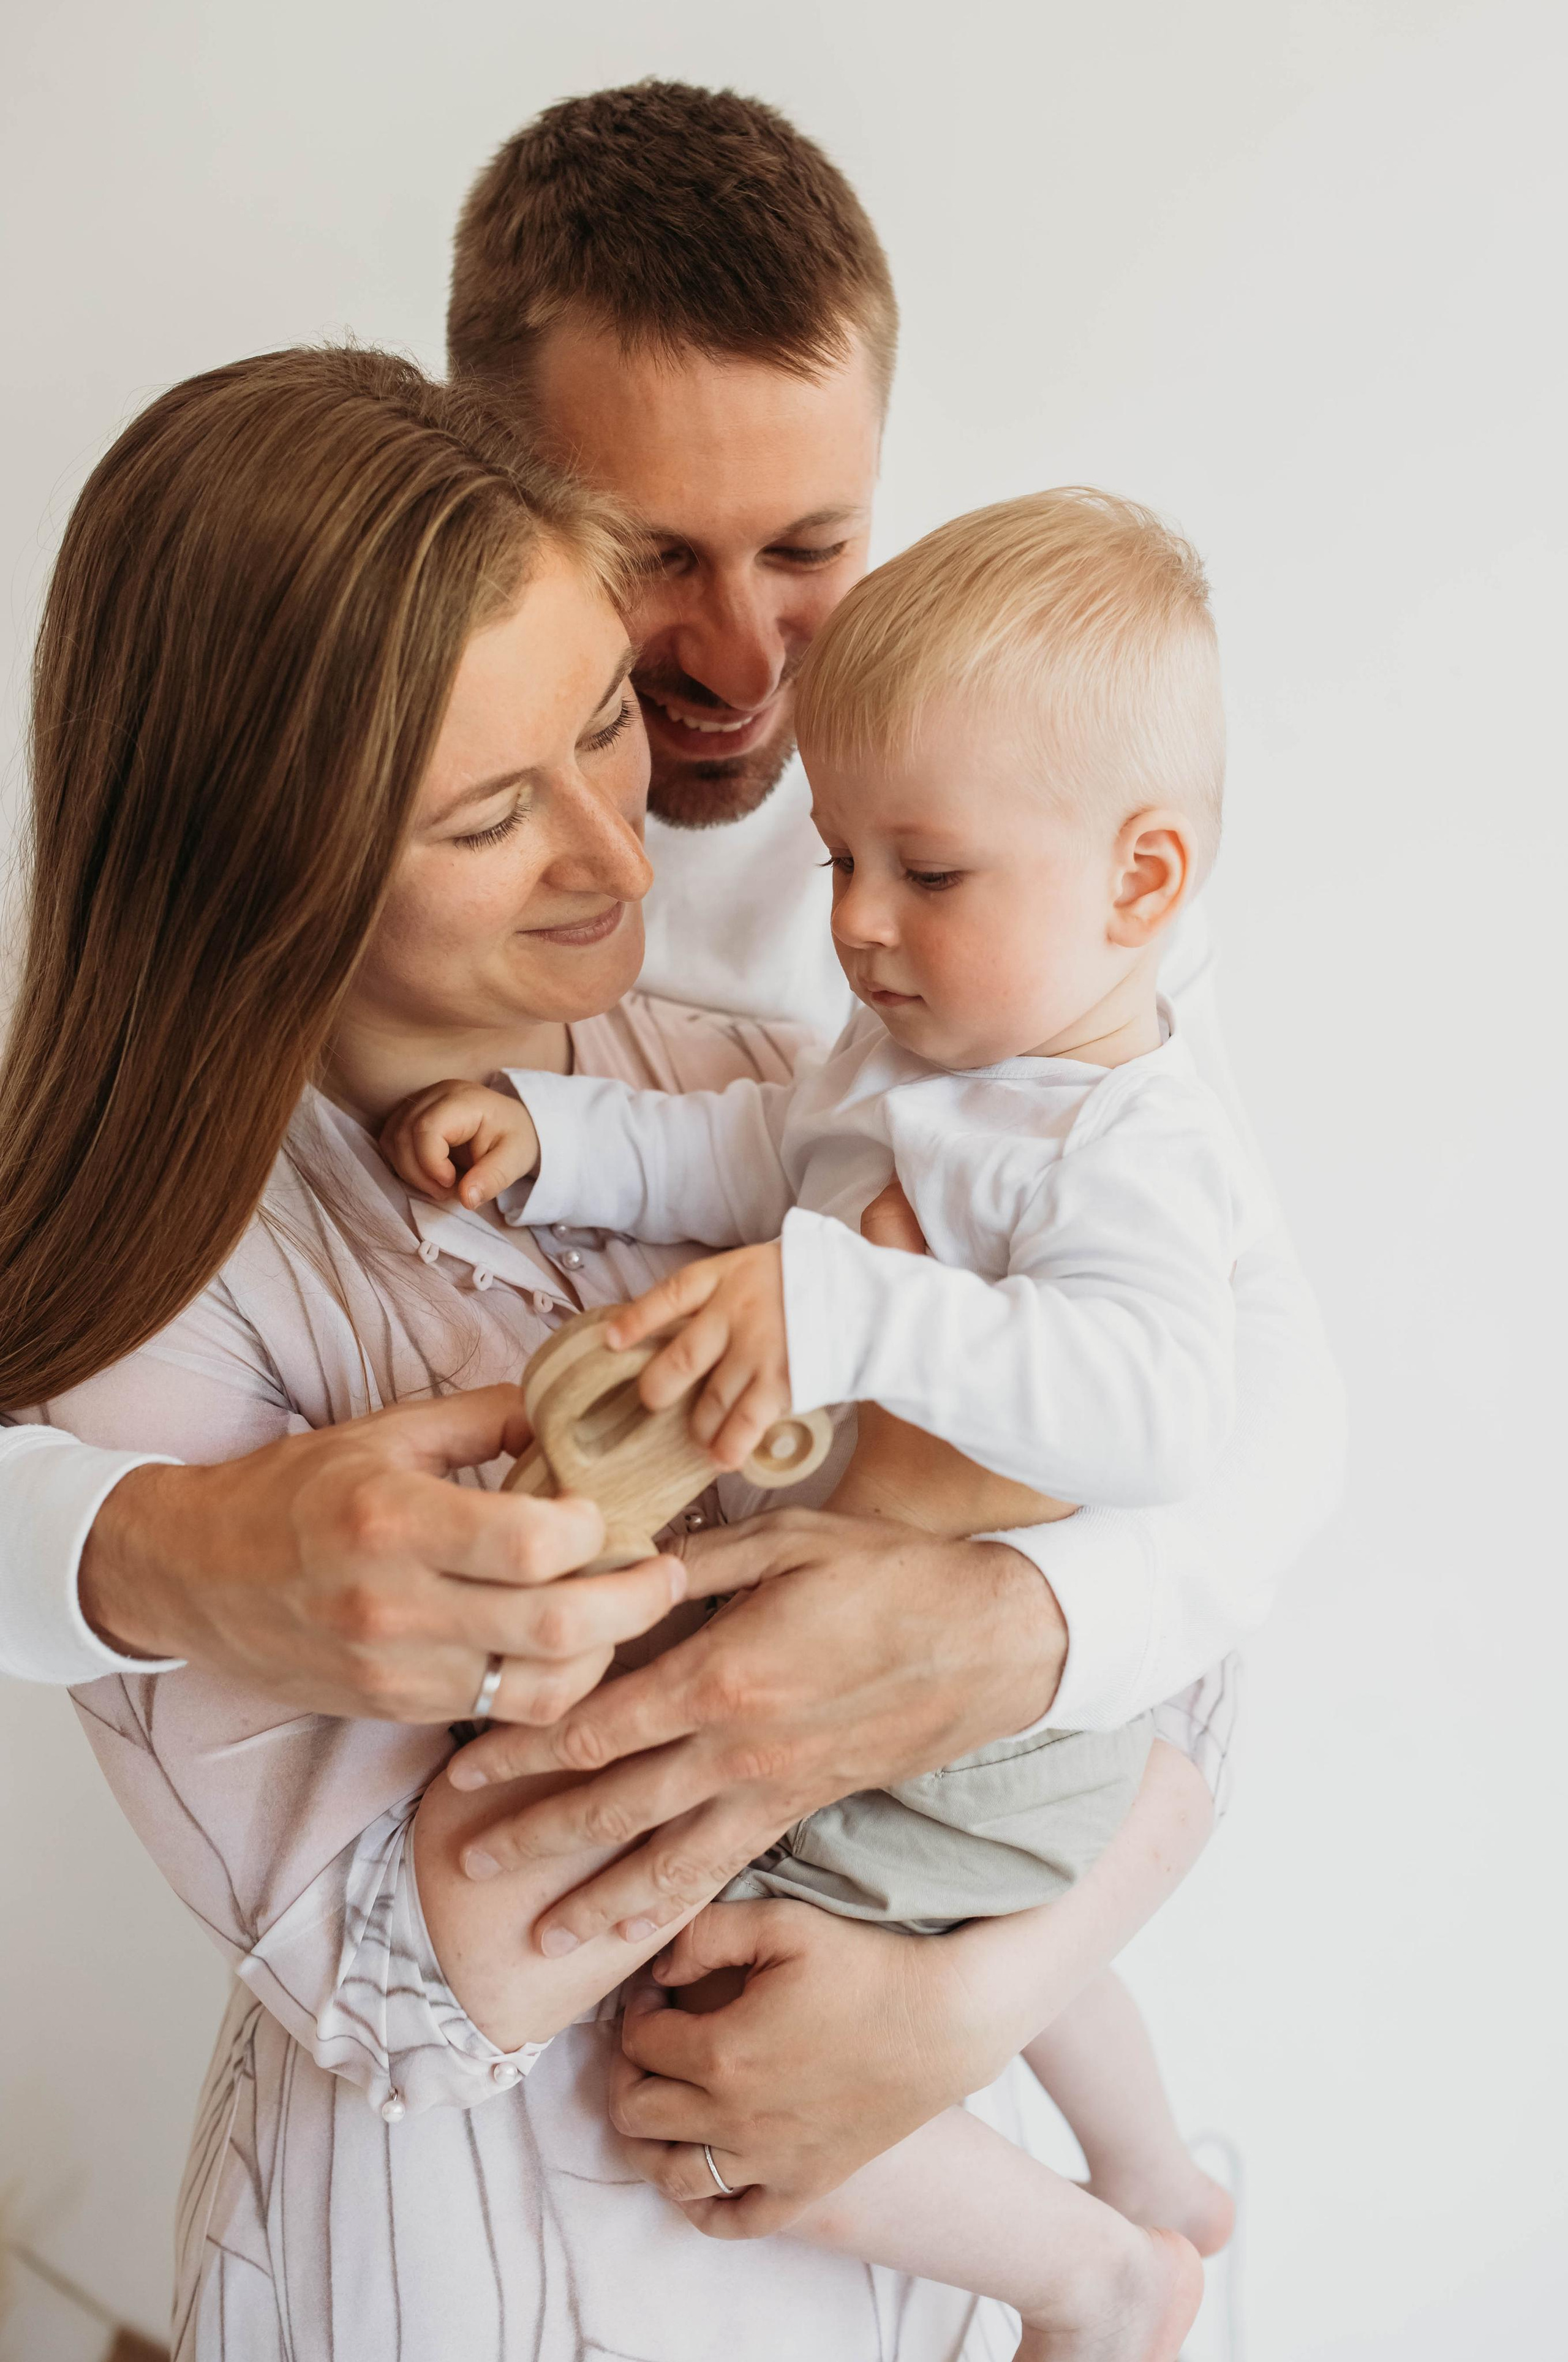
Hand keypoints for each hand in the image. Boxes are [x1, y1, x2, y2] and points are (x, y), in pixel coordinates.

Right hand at [78, 1387, 683, 1720]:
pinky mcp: (394, 1709)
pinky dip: (553, 1683)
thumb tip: (571, 1411)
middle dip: (638, 1602)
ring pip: (542, 1688)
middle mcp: (395, 1603)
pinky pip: (502, 1709)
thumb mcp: (382, 1431)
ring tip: (627, 1612)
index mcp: (394, 1518)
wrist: (192, 1574)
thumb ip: (483, 1418)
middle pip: (558, 1627)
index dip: (595, 1530)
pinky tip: (571, 1646)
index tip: (608, 1514)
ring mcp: (395, 1668)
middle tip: (670, 1572)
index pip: (534, 1542)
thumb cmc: (291, 1491)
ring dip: (605, 1653)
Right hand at [378, 1078, 539, 1209]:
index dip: (431, 1163)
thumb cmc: (514, 1138)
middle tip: (447, 1191)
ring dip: (409, 1170)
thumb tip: (466, 1199)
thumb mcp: (515, 1160)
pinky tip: (427, 1172)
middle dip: (418, 1174)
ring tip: (439, 1183)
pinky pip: (391, 1139)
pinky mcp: (411, 1112)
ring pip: (392, 1138)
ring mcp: (420, 1100)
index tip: (453, 1183)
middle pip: (403, 1135)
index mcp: (464, 1101)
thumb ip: (492, 1179)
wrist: (512, 1122)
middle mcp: (436, 1094)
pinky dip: (403, 1162)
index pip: (426, 1129)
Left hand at [442, 1507, 1066, 1941]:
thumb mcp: (787, 1539)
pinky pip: (724, 1870)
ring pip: (663, 1860)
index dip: (522, 1749)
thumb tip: (615, 1565)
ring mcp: (770, 1789)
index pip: (596, 1724)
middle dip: (532, 1836)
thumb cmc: (889, 1576)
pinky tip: (638, 1939)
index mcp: (723, 1673)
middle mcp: (736, 1748)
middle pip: (611, 1804)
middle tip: (462, 1861)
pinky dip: (674, 1909)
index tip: (464, 1766)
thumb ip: (694, 1561)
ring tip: (534, 1938)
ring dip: (592, 1901)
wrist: (991, 1641)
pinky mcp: (801, 1810)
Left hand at [605, 1241, 789, 1469]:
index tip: (611, 1341)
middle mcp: (737, 1312)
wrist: (868, 1297)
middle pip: (681, 1358)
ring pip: (711, 1399)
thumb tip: (675, 1330)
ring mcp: (760, 1348)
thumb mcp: (760, 1268)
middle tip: (654, 1401)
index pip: (670, 1295)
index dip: (638, 1319)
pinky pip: (744, 1422)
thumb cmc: (810, 1283)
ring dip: (699, 1425)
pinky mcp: (784, 1381)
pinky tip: (721, 1458)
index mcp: (728, 1276)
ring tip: (698, 1437)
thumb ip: (723, 1294)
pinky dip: (728, 1445)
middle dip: (659, 1387)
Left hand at [607, 1900, 1002, 2236]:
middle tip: (653, 2043)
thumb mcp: (782, 1923)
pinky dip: (702, 2205)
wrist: (942, 2021)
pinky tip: (702, 2168)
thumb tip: (657, 1967)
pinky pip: (733, 2221)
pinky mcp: (805, 2185)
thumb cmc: (864, 1965)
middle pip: (637, 2113)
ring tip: (665, 2100)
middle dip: (629, 2073)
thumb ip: (704, 1934)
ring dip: (649, 2140)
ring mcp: (769, 2161)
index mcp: (721, 2052)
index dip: (636, 2010)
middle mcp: (734, 2118)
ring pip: (670, 2174)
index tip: (658, 1992)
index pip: (636, 2042)